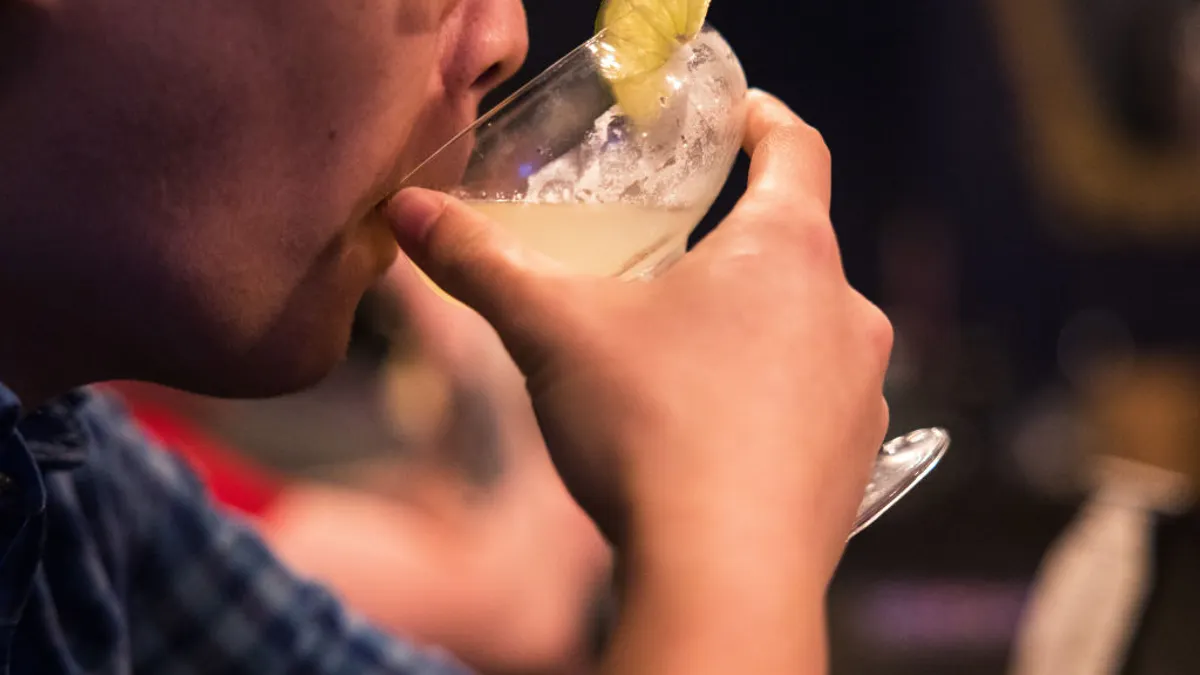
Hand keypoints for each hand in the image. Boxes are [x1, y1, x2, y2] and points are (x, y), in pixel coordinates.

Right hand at [384, 90, 891, 588]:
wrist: (722, 579)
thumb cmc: (650, 430)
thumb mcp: (553, 331)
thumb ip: (481, 263)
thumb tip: (409, 213)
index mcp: (786, 249)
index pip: (796, 147)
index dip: (764, 121)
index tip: (738, 117)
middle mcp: (845, 309)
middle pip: (793, 244)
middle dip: (732, 245)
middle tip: (670, 259)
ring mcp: (862, 390)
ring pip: (806, 327)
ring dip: (753, 326)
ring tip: (683, 357)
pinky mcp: (858, 458)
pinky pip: (815, 401)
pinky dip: (771, 398)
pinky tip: (713, 432)